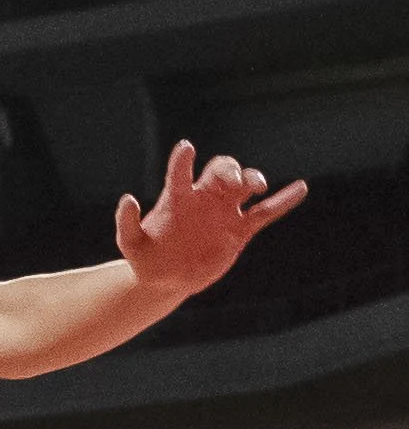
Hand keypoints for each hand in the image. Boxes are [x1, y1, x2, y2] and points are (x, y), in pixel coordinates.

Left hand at [115, 140, 304, 299]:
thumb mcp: (132, 246)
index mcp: (178, 198)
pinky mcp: (240, 230)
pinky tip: (300, 188)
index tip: (186, 148)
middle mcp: (204, 199)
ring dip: (252, 180)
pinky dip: (283, 201)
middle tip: (232, 180)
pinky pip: (265, 212)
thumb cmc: (147, 259)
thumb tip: (128, 199)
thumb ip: (127, 224)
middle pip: (222, 170)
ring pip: (245, 186)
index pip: (181, 173)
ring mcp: (224, 213)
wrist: (167, 280)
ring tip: (255, 186)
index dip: (183, 160)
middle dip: (228, 170)